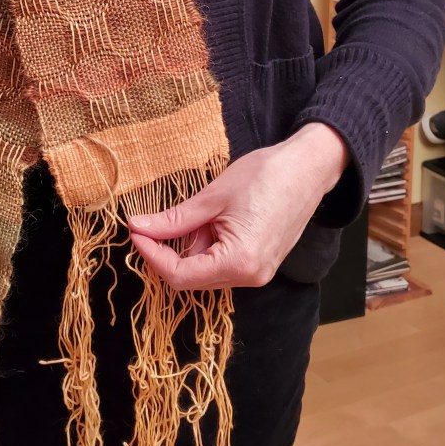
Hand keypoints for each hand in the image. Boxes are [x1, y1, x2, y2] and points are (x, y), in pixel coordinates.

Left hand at [128, 124, 349, 289]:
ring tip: (189, 215)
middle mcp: (250, 277)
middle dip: (167, 252)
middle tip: (150, 223)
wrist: (309, 167)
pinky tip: (206, 221)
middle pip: (192, 279)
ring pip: (206, 271)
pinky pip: (223, 263)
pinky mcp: (262, 262)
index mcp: (238, 263)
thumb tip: (139, 227)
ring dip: (188, 248)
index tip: (136, 231)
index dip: (152, 255)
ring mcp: (258, 273)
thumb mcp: (213, 197)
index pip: (180, 276)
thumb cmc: (265, 175)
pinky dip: (206, 246)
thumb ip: (175, 219)